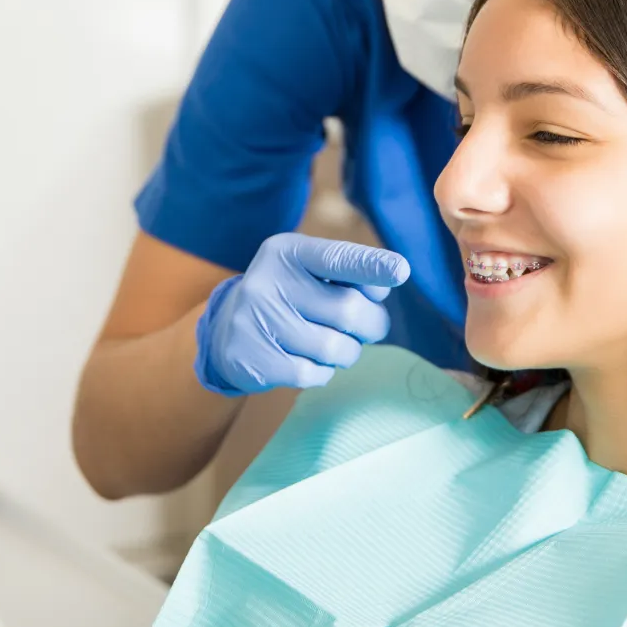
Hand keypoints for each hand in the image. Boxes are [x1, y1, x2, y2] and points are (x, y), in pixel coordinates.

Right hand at [195, 233, 409, 395]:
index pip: (337, 259)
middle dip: (372, 325)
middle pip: (349, 311)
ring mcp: (255, 321)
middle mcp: (267, 280)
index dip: (371, 266)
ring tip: (332, 343)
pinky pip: (313, 374)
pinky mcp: (250, 358)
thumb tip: (387, 282)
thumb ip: (349, 274)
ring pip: (335, 349)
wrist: (226, 332)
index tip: (400, 271)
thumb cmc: (289, 297)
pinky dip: (322, 371)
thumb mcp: (310, 272)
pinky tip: (306, 359)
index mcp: (288, 252)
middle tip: (368, 327)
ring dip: (347, 352)